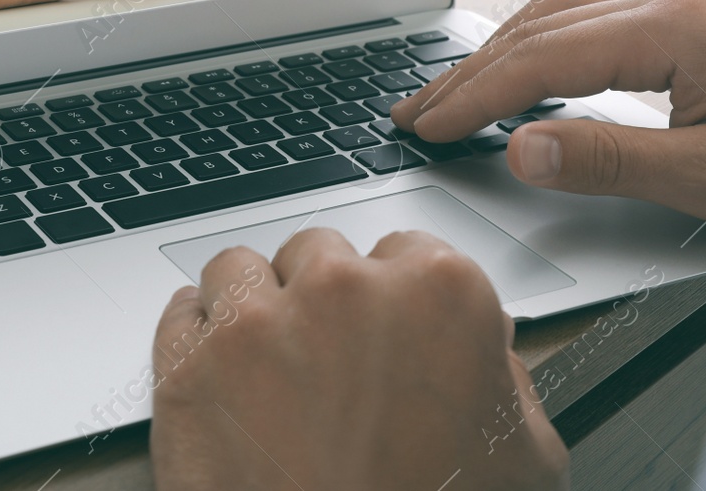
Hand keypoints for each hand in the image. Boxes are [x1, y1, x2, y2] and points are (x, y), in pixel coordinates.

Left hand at [151, 228, 567, 490]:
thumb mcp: (526, 455)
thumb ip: (505, 376)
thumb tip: (486, 349)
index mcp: (439, 294)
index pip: (407, 251)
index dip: (395, 298)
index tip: (385, 330)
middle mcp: (344, 291)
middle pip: (318, 254)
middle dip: (321, 301)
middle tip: (329, 368)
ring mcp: (256, 327)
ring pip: (240, 271)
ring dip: (252, 310)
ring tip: (268, 371)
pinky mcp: (188, 371)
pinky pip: (179, 315)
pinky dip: (194, 338)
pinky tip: (220, 377)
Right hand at [390, 0, 705, 234]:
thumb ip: (607, 159)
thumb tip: (518, 150)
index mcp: (671, 26)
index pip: (540, 58)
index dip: (473, 97)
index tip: (424, 128)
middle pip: (540, 23)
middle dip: (469, 69)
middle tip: (413, 110)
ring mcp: (686, 4)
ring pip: (563, 12)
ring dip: (501, 50)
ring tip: (454, 92)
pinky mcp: (699, 21)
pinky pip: (595, 19)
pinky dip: (543, 44)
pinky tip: (531, 72)